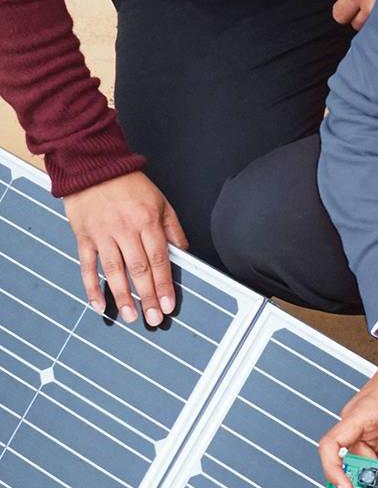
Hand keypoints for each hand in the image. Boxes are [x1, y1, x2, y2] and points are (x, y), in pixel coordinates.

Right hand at [64, 171, 185, 326]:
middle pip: (139, 269)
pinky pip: (87, 266)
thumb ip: (173, 228)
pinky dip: (92, 287)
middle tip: (153, 319)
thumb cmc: (130, 185)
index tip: (169, 304)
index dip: (164, 284)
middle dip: (147, 297)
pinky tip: (99, 305)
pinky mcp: (84, 238)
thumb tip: (184, 253)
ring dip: (122, 297)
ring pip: (114, 271)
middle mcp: (126, 230)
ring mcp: (103, 235)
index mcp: (148, 222)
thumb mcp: (161, 201)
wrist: (94, 168)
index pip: (160, 259)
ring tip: (131, 317)